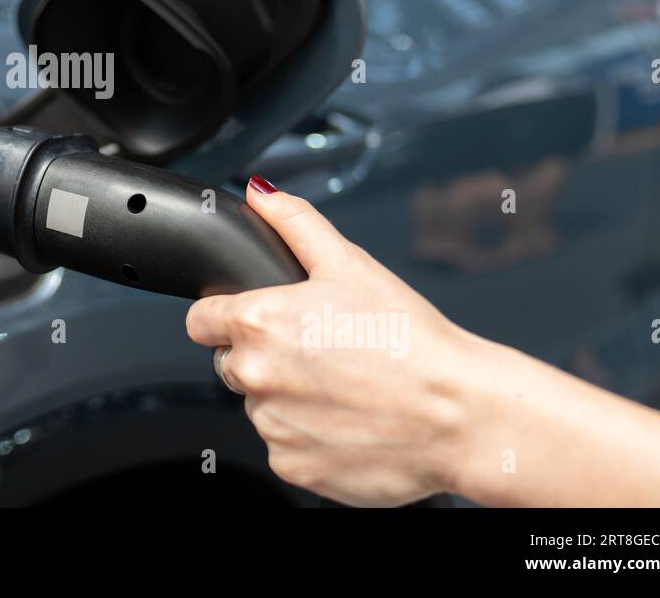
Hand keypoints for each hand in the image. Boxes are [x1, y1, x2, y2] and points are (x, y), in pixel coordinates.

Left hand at [186, 179, 483, 506]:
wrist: (459, 417)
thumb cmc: (411, 341)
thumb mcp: (351, 264)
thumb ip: (296, 223)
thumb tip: (262, 193)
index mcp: (258, 322)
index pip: (200, 320)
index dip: (225, 315)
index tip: (253, 320)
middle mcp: (254, 375)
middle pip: (231, 363)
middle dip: (264, 356)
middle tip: (321, 352)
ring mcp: (271, 426)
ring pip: (260, 407)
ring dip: (288, 398)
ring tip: (345, 388)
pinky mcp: (291, 466)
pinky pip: (284, 447)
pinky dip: (308, 438)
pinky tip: (348, 421)